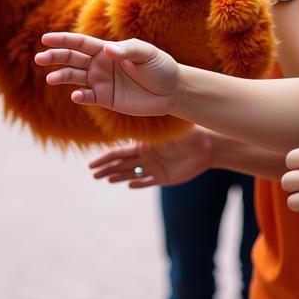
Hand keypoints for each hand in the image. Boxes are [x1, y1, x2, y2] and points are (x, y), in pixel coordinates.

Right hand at [35, 33, 179, 116]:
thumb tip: (107, 50)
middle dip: (55, 57)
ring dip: (62, 77)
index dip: (62, 40)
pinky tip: (76, 96)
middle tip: (38, 58)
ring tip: (50, 79)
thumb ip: (127, 50)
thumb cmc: (160, 67)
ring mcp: (101, 81)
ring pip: (75, 77)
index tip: (45, 39)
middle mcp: (100, 64)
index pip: (80, 43)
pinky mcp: (106, 98)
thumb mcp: (147, 54)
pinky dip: (80, 96)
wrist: (171, 91)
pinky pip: (88, 97)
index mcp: (106, 49)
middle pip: (72, 58)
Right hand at [89, 128, 213, 187]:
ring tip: (105, 179)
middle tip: (92, 174)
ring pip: (131, 174)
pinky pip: (148, 182)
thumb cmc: (187, 133)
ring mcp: (154, 168)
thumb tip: (138, 113)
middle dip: (106, 169)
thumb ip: (151, 128)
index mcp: (144, 144)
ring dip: (118, 177)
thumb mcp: (167, 129)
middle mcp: (146, 156)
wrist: (206, 146)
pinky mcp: (165, 178)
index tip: (91, 164)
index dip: (105, 159)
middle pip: (122, 165)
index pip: (119, 153)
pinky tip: (129, 185)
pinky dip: (138, 184)